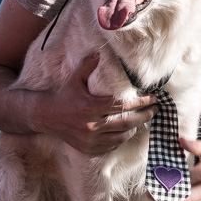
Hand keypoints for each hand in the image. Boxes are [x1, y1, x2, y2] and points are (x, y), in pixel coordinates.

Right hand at [37, 54, 158, 155]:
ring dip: (134, 128)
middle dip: (144, 116)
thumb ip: (88, 65)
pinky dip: (121, 139)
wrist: (46, 116)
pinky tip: (126, 131)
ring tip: (142, 120)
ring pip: (121, 136)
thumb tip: (100, 52)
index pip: (121, 105)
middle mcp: (91, 125)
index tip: (152, 98)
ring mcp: (90, 139)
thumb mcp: (75, 78)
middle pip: (126, 123)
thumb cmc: (63, 95)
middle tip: (155, 110)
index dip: (140, 102)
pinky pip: (111, 146)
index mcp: (90, 107)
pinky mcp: (88, 149)